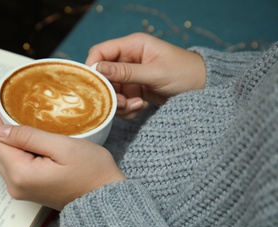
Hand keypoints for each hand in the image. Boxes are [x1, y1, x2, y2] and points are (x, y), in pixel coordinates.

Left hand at [0, 93, 125, 210]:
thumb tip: (0, 130)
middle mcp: (15, 185)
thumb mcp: (63, 147)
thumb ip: (30, 137)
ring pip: (0, 156)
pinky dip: (8, 146)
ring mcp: (20, 188)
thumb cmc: (91, 172)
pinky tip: (12, 133)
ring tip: (1, 113)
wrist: (103, 197)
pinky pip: (10, 163)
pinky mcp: (28, 187)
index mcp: (21, 173)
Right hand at [86, 33, 205, 119]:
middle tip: (122, 102)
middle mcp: (129, 59)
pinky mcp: (135, 90)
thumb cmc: (185, 73)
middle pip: (104, 75)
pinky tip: (141, 107)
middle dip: (110, 92)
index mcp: (133, 46)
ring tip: (137, 105)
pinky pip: (121, 101)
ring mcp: (131, 76)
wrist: (204, 88)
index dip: (93, 67)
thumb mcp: (155, 73)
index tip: (94, 85)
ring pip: (111, 91)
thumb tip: (98, 69)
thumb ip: (126, 72)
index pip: (101, 52)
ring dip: (120, 103)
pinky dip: (127, 108)